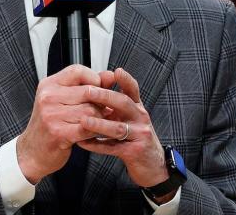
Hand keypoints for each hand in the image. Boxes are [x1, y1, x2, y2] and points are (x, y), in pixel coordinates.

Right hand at [16, 65, 111, 183]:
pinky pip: (87, 128)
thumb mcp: (63, 99)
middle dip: (101, 102)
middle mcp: (48, 97)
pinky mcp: (58, 133)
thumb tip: (110, 76)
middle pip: (88, 92)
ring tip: (97, 122)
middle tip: (103, 109)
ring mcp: (52, 115)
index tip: (98, 88)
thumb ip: (86, 85)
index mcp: (49, 85)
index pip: (78, 71)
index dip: (94, 78)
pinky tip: (93, 132)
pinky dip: (95, 131)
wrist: (32, 151)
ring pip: (91, 111)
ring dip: (99, 118)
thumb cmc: (49, 124)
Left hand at [77, 68, 168, 190]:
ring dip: (99, 123)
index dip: (125, 79)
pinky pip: (112, 148)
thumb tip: (96, 86)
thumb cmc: (136, 137)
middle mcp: (140, 119)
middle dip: (106, 96)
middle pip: (124, 103)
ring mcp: (139, 135)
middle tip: (88, 92)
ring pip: (118, 128)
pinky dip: (96, 145)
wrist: (152, 164)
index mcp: (137, 108)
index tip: (116, 71)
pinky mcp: (134, 152)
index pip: (133, 90)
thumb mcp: (130, 118)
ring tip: (83, 120)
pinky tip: (83, 142)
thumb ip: (116, 104)